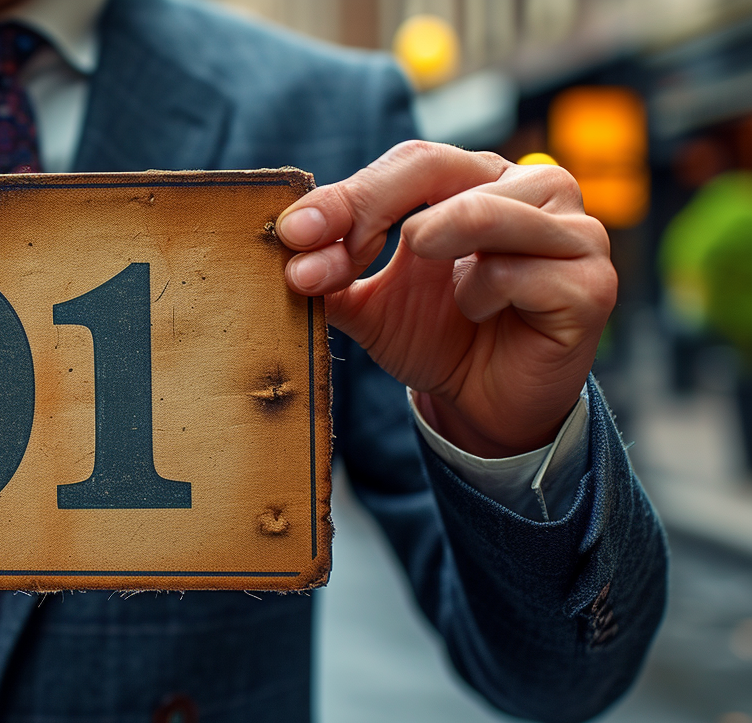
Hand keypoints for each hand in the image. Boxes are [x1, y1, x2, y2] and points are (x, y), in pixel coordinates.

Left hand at [277, 141, 614, 457]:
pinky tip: (482, 316)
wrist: (488, 405)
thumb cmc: (438, 337)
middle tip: (318, 265)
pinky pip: (517, 272)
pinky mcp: (591, 282)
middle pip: (439, 171)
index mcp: (480, 178)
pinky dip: (482, 298)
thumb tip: (287, 250)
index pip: (411, 163)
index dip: (349, 195)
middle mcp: (534, 188)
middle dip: (366, 217)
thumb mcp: (369, 303)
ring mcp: (573, 230)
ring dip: (433, 255)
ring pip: (482, 213)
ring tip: (440, 295)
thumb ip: (332, 273)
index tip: (292, 234)